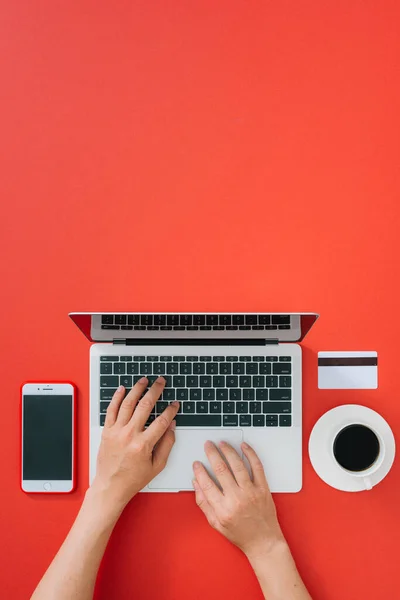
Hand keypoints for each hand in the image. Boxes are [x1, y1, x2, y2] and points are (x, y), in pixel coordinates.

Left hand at [91, 377, 178, 509]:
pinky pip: (111, 410)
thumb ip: (167, 444)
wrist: (110, 486)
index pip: (162, 421)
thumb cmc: (133, 478)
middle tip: (161, 382)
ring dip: (137, 389)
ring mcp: (116, 431)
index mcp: (143, 445)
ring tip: (144, 380)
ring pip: (128, 403)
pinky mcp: (107, 431)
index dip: (170, 410)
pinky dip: (116, 397)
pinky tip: (122, 389)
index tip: (174, 404)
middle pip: (145, 406)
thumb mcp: (157, 465)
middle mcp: (129, 435)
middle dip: (155, 391)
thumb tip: (172, 426)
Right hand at [193, 441, 284, 557]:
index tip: (196, 463)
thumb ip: (204, 503)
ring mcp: (251, 492)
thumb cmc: (240, 534)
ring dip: (228, 451)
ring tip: (222, 443)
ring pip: (237, 465)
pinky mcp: (263, 488)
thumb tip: (196, 484)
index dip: (199, 471)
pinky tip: (244, 447)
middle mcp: (237, 499)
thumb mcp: (216, 524)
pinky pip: (257, 467)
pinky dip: (250, 454)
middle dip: (212, 454)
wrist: (263, 541)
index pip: (207, 484)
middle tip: (208, 445)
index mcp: (223, 509)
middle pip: (221, 470)